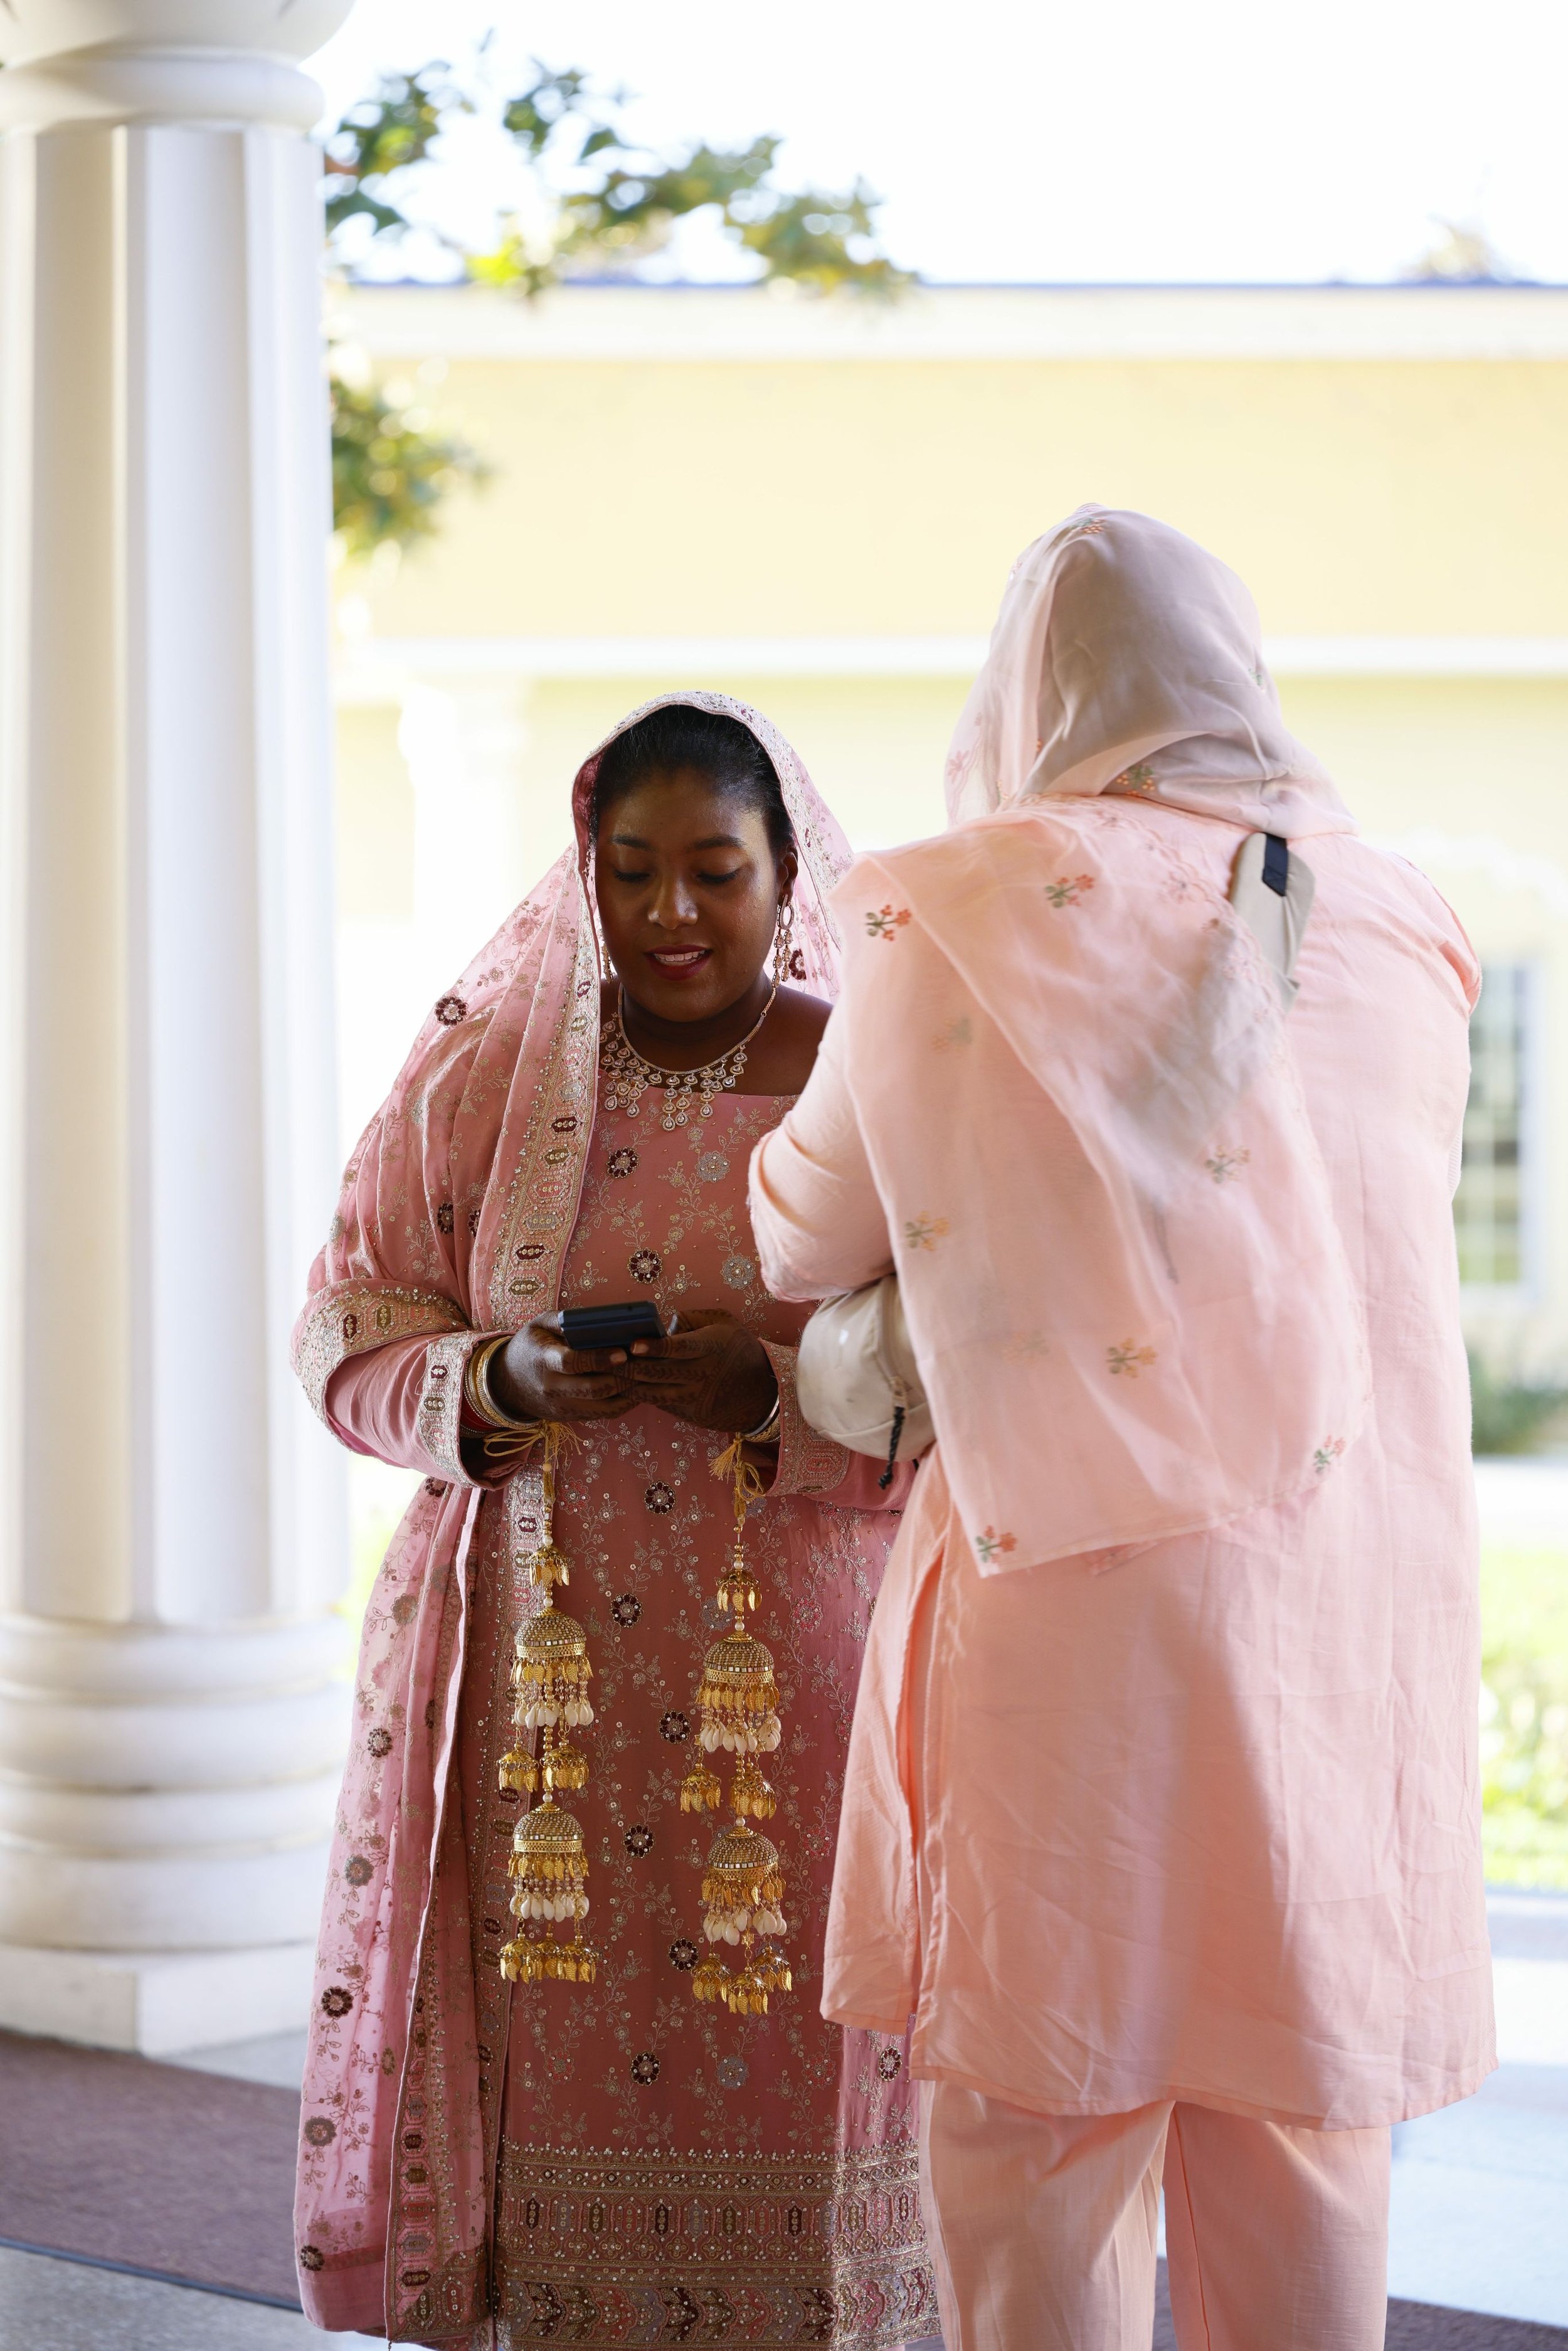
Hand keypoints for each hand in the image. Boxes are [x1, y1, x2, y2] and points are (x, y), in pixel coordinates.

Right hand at [488, 1317, 633, 1424]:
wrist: (507, 1383)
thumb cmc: (529, 1347)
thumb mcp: (538, 1325)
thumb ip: (563, 1319)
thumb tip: (597, 1318)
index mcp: (543, 1360)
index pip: (572, 1363)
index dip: (599, 1359)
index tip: (623, 1352)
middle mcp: (552, 1389)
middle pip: (594, 1389)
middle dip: (623, 1378)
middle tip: (646, 1363)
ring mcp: (562, 1407)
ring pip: (603, 1408)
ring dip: (629, 1393)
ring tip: (647, 1376)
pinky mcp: (570, 1418)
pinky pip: (602, 1414)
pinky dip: (623, 1403)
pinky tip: (636, 1388)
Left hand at [625, 1309, 777, 1434]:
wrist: (763, 1393)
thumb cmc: (739, 1349)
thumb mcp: (725, 1323)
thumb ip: (694, 1317)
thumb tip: (665, 1323)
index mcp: (711, 1348)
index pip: (678, 1348)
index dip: (653, 1347)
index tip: (632, 1344)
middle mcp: (702, 1374)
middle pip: (659, 1372)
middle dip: (630, 1366)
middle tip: (608, 1359)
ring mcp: (696, 1397)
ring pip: (654, 1393)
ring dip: (629, 1384)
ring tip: (610, 1374)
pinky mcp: (692, 1414)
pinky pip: (661, 1404)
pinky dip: (642, 1395)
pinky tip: (627, 1385)